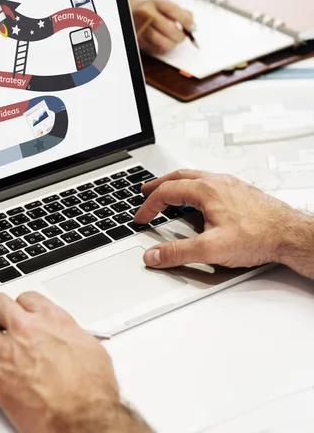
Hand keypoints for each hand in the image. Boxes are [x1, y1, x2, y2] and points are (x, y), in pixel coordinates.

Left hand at [0, 292, 119, 432]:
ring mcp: (8, 352)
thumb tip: (69, 337)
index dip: (21, 304)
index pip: (28, 298)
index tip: (18, 309)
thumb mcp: (91, 349)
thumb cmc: (92, 389)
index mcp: (52, 320)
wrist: (82, 417)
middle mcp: (27, 330)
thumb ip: (73, 336)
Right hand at [132, 0, 193, 53]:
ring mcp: (140, 27)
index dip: (186, 21)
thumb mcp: (165, 4)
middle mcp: (146, 13)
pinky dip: (163, 48)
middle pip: (169, 28)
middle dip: (180, 35)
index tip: (192, 28)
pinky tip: (164, 44)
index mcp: (156, 2)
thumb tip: (192, 27)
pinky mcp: (138, 39)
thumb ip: (182, 12)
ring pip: (161, 40)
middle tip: (182, 37)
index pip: (174, 10)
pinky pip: (154, 48)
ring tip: (174, 41)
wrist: (131, 13)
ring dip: (172, 43)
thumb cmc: (152, 10)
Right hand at [135, 170, 313, 276]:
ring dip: (176, 183)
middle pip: (178, 177)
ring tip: (168, 191)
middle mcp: (217, 182)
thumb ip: (178, 252)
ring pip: (195, 177)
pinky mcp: (240, 191)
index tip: (141, 218)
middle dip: (158, 185)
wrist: (292, 235)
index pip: (166, 192)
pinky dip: (193, 187)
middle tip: (145, 191)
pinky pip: (209, 182)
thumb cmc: (259, 237)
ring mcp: (230, 184)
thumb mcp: (211, 249)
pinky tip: (198, 199)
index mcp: (206, 190)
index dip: (149, 206)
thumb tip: (153, 255)